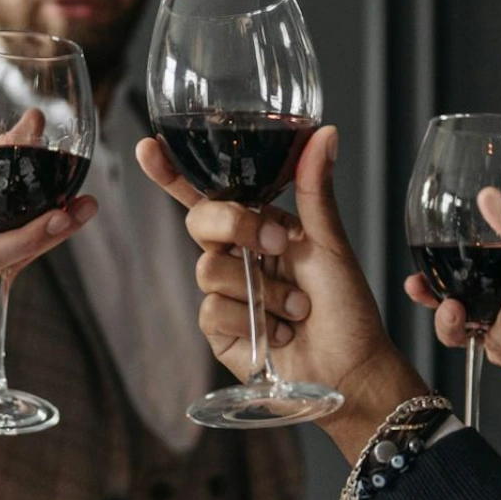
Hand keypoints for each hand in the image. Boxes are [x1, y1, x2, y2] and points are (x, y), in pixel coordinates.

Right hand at [136, 125, 424, 453]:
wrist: (350, 367)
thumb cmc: (347, 307)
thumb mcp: (329, 242)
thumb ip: (314, 188)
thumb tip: (324, 132)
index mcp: (259, 226)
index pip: (209, 194)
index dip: (173, 173)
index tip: (150, 147)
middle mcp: (237, 255)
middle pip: (200, 222)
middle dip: (235, 228)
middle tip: (278, 247)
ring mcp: (224, 292)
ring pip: (208, 270)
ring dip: (261, 290)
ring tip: (296, 308)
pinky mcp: (218, 330)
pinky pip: (212, 311)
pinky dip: (251, 322)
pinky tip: (278, 334)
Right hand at [407, 248, 500, 393]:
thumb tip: (488, 195)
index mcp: (480, 302)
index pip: (442, 299)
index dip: (425, 293)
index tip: (414, 282)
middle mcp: (486, 328)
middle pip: (452, 331)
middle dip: (446, 320)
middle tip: (451, 307)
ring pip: (488, 343)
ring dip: (495, 325)